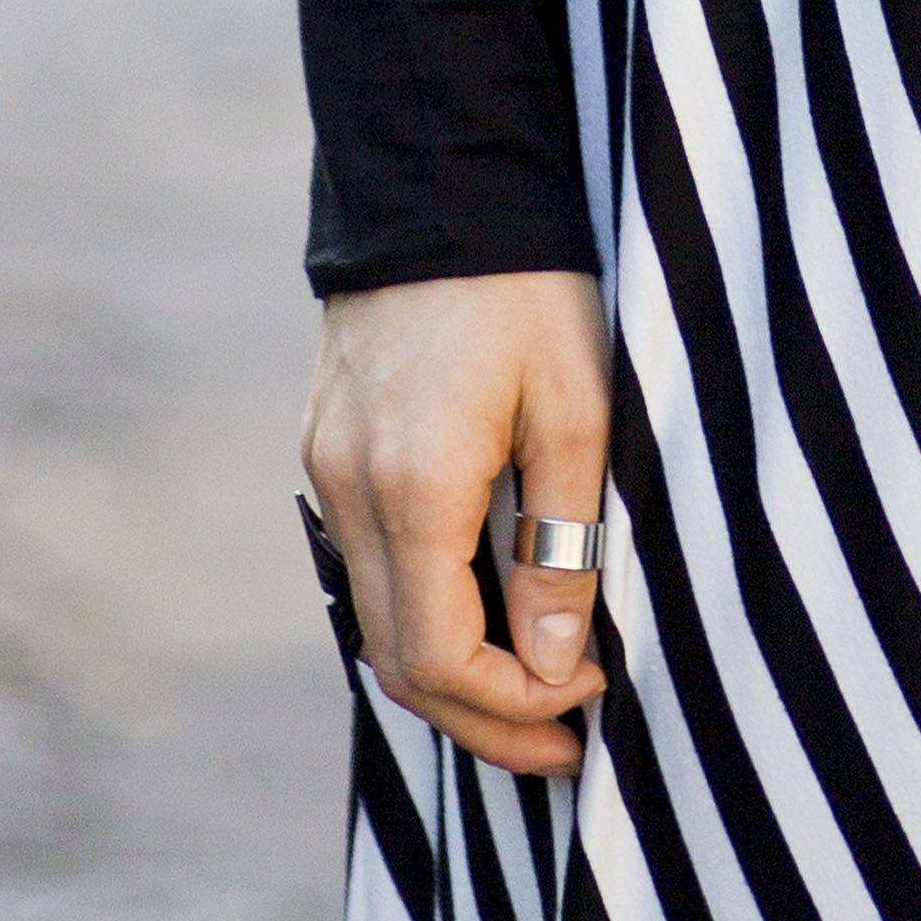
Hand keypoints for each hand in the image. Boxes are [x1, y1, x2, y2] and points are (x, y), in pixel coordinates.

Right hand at [302, 268, 612, 773]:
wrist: (439, 176)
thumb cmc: (527, 284)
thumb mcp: (578, 405)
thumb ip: (564, 542)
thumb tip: (559, 665)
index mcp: (412, 485)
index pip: (441, 658)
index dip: (517, 703)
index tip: (594, 696)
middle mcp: (348, 490)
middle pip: (397, 660)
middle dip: (483, 717)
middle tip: (568, 745)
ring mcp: (326, 469)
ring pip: (376, 620)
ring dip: (451, 673)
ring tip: (537, 693)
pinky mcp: (329, 447)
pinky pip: (368, 565)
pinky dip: (423, 612)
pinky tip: (488, 616)